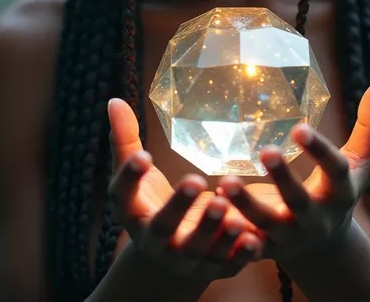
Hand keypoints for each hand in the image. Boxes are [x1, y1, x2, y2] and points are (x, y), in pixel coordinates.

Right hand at [107, 98, 261, 282]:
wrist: (168, 259)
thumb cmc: (151, 203)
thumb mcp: (136, 176)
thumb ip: (126, 140)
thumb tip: (114, 100)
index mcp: (132, 213)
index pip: (124, 195)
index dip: (131, 177)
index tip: (143, 154)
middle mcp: (155, 241)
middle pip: (163, 227)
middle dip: (178, 207)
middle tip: (195, 179)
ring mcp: (184, 260)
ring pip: (198, 249)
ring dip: (213, 230)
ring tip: (227, 205)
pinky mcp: (213, 269)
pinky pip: (228, 264)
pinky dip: (240, 254)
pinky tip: (255, 237)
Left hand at [218, 81, 369, 263]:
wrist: (325, 247)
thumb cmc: (342, 189)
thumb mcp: (362, 162)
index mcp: (340, 192)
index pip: (334, 171)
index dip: (319, 151)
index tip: (300, 128)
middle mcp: (316, 217)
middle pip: (299, 201)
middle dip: (283, 179)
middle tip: (265, 151)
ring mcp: (290, 235)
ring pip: (266, 223)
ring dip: (245, 205)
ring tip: (224, 183)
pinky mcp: (265, 247)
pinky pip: (245, 243)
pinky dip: (229, 233)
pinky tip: (211, 211)